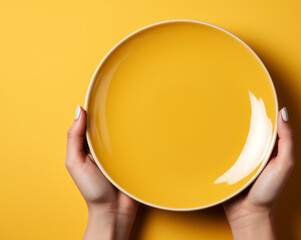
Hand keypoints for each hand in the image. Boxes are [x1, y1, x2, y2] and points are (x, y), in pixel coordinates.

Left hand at [66, 105, 137, 239]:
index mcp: (89, 146)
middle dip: (114, 113)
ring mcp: (121, 152)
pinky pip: (137, 143)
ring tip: (136, 110)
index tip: (102, 94)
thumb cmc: (93, 190)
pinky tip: (145, 128)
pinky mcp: (135, 158)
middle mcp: (105, 147)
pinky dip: (140, 136)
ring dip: (130, 123)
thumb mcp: (75, 162)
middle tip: (122, 99)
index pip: (92, 122)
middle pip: (110, 124)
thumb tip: (79, 111)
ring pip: (125, 131)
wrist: (115, 211)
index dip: (96, 109)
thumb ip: (74, 138)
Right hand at [223, 107, 293, 239]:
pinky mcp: (226, 163)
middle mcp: (254, 150)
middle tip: (234, 98)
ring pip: (233, 136)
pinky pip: (222, 148)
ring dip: (227, 127)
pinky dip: (218, 141)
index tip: (256, 95)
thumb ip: (286, 140)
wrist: (247, 213)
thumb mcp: (284, 164)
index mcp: (269, 148)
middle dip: (243, 115)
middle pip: (249, 128)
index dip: (263, 110)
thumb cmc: (268, 191)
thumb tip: (284, 113)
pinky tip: (212, 132)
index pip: (267, 124)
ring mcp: (239, 156)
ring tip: (219, 111)